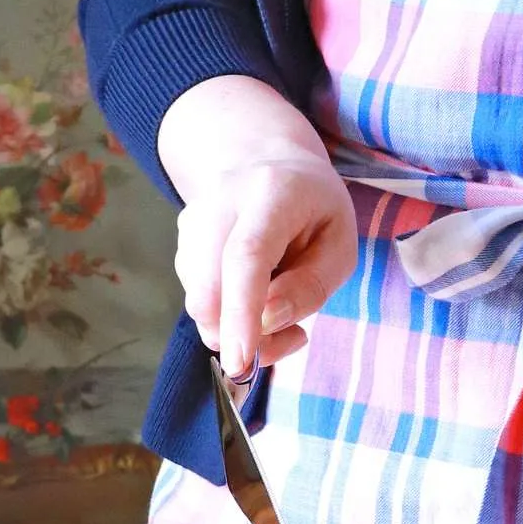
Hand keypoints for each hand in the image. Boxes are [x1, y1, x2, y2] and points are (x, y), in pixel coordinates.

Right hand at [158, 77, 357, 377]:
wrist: (266, 162)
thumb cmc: (314, 210)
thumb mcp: (340, 245)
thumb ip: (310, 286)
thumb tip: (267, 322)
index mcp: (273, 193)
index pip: (246, 255)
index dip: (241, 311)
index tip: (240, 360)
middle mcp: (222, 201)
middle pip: (207, 283)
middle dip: (233, 335)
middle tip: (281, 346)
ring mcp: (194, 220)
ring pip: (197, 299)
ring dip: (235, 329)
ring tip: (279, 313)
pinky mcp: (182, 241)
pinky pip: (197, 297)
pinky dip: (225, 317)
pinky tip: (255, 299)